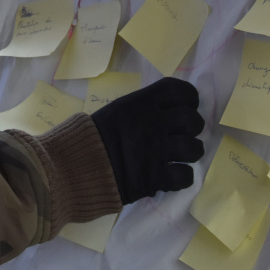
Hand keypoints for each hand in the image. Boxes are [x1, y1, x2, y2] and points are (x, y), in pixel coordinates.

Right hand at [90, 77, 204, 203]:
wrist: (75, 167)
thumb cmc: (91, 137)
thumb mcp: (115, 111)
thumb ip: (140, 109)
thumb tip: (165, 110)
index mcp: (141, 103)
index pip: (180, 90)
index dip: (189, 98)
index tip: (186, 106)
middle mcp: (152, 124)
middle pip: (192, 120)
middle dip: (192, 127)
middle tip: (181, 134)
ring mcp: (156, 152)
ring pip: (194, 148)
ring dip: (190, 153)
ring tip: (179, 156)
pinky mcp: (155, 178)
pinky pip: (186, 176)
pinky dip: (182, 177)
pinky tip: (172, 175)